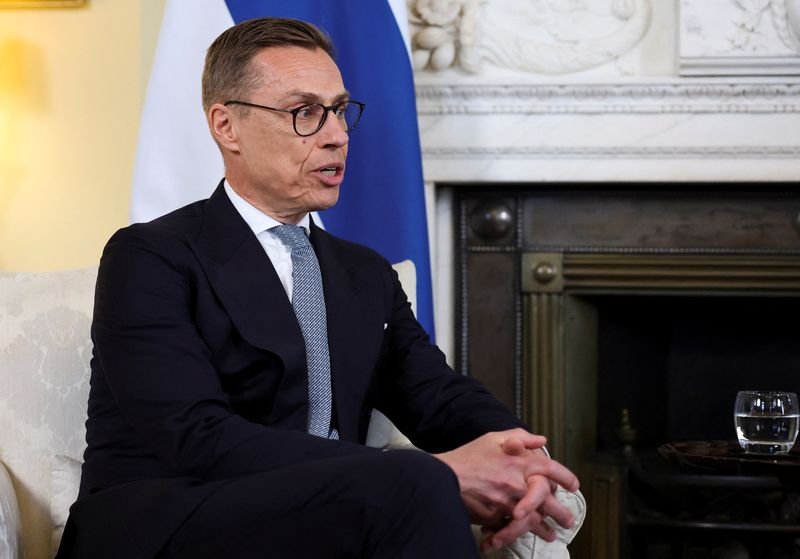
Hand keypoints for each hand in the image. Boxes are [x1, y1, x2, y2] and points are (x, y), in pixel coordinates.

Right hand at [433, 429, 578, 552]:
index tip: (573, 485)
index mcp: (520, 462)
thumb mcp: (493, 438)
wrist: (444, 475)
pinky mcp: (496, 516)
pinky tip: (524, 536)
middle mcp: (518, 483)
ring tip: (551, 534)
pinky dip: (519, 533)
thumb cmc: (468, 456)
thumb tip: (540, 440)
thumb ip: (519, 437)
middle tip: (568, 519)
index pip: (551, 469)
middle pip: (549, 501)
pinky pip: (512, 528)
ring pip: (534, 520)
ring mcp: (508, 502)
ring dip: (544, 528)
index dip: (565, 477)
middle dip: (561, 513)